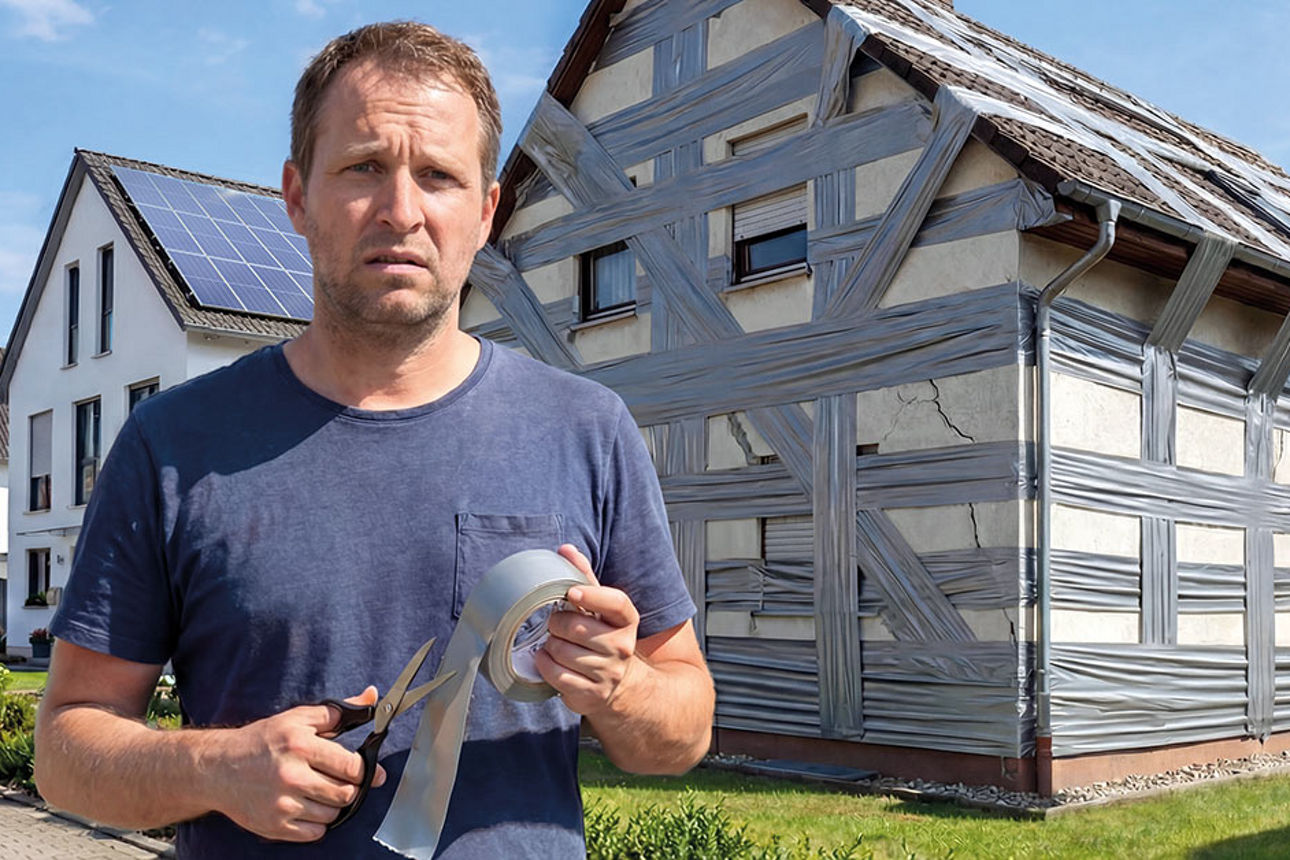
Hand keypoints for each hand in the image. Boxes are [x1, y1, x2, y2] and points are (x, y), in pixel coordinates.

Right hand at [209, 686, 386, 841]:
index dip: (365, 770)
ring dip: (334, 806)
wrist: (218, 768)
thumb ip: (337, 711)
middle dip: (350, 788)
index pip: (352, 766)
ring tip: (322, 792)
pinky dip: (318, 824)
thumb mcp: (297, 718)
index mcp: (301, 746)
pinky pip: (315, 833)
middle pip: (346, 793)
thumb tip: (372, 697)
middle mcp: (292, 776)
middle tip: (342, 781)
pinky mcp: (274, 826)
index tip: (365, 770)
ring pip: (333, 815)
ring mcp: (282, 804)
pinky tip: (309, 808)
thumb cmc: (261, 741)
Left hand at [535, 544, 641, 716]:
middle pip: (578, 628)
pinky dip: (546, 666)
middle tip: (556, 625)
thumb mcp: (598, 607)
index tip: (573, 592)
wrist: (619, 683)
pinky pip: (558, 676)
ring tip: (555, 644)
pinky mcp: (593, 695)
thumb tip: (566, 550)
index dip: (593, 595)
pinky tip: (549, 660)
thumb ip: (584, 577)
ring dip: (550, 646)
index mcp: (626, 620)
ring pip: (564, 652)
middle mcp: (623, 646)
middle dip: (558, 624)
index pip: (616, 603)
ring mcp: (610, 673)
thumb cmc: (601, 637)